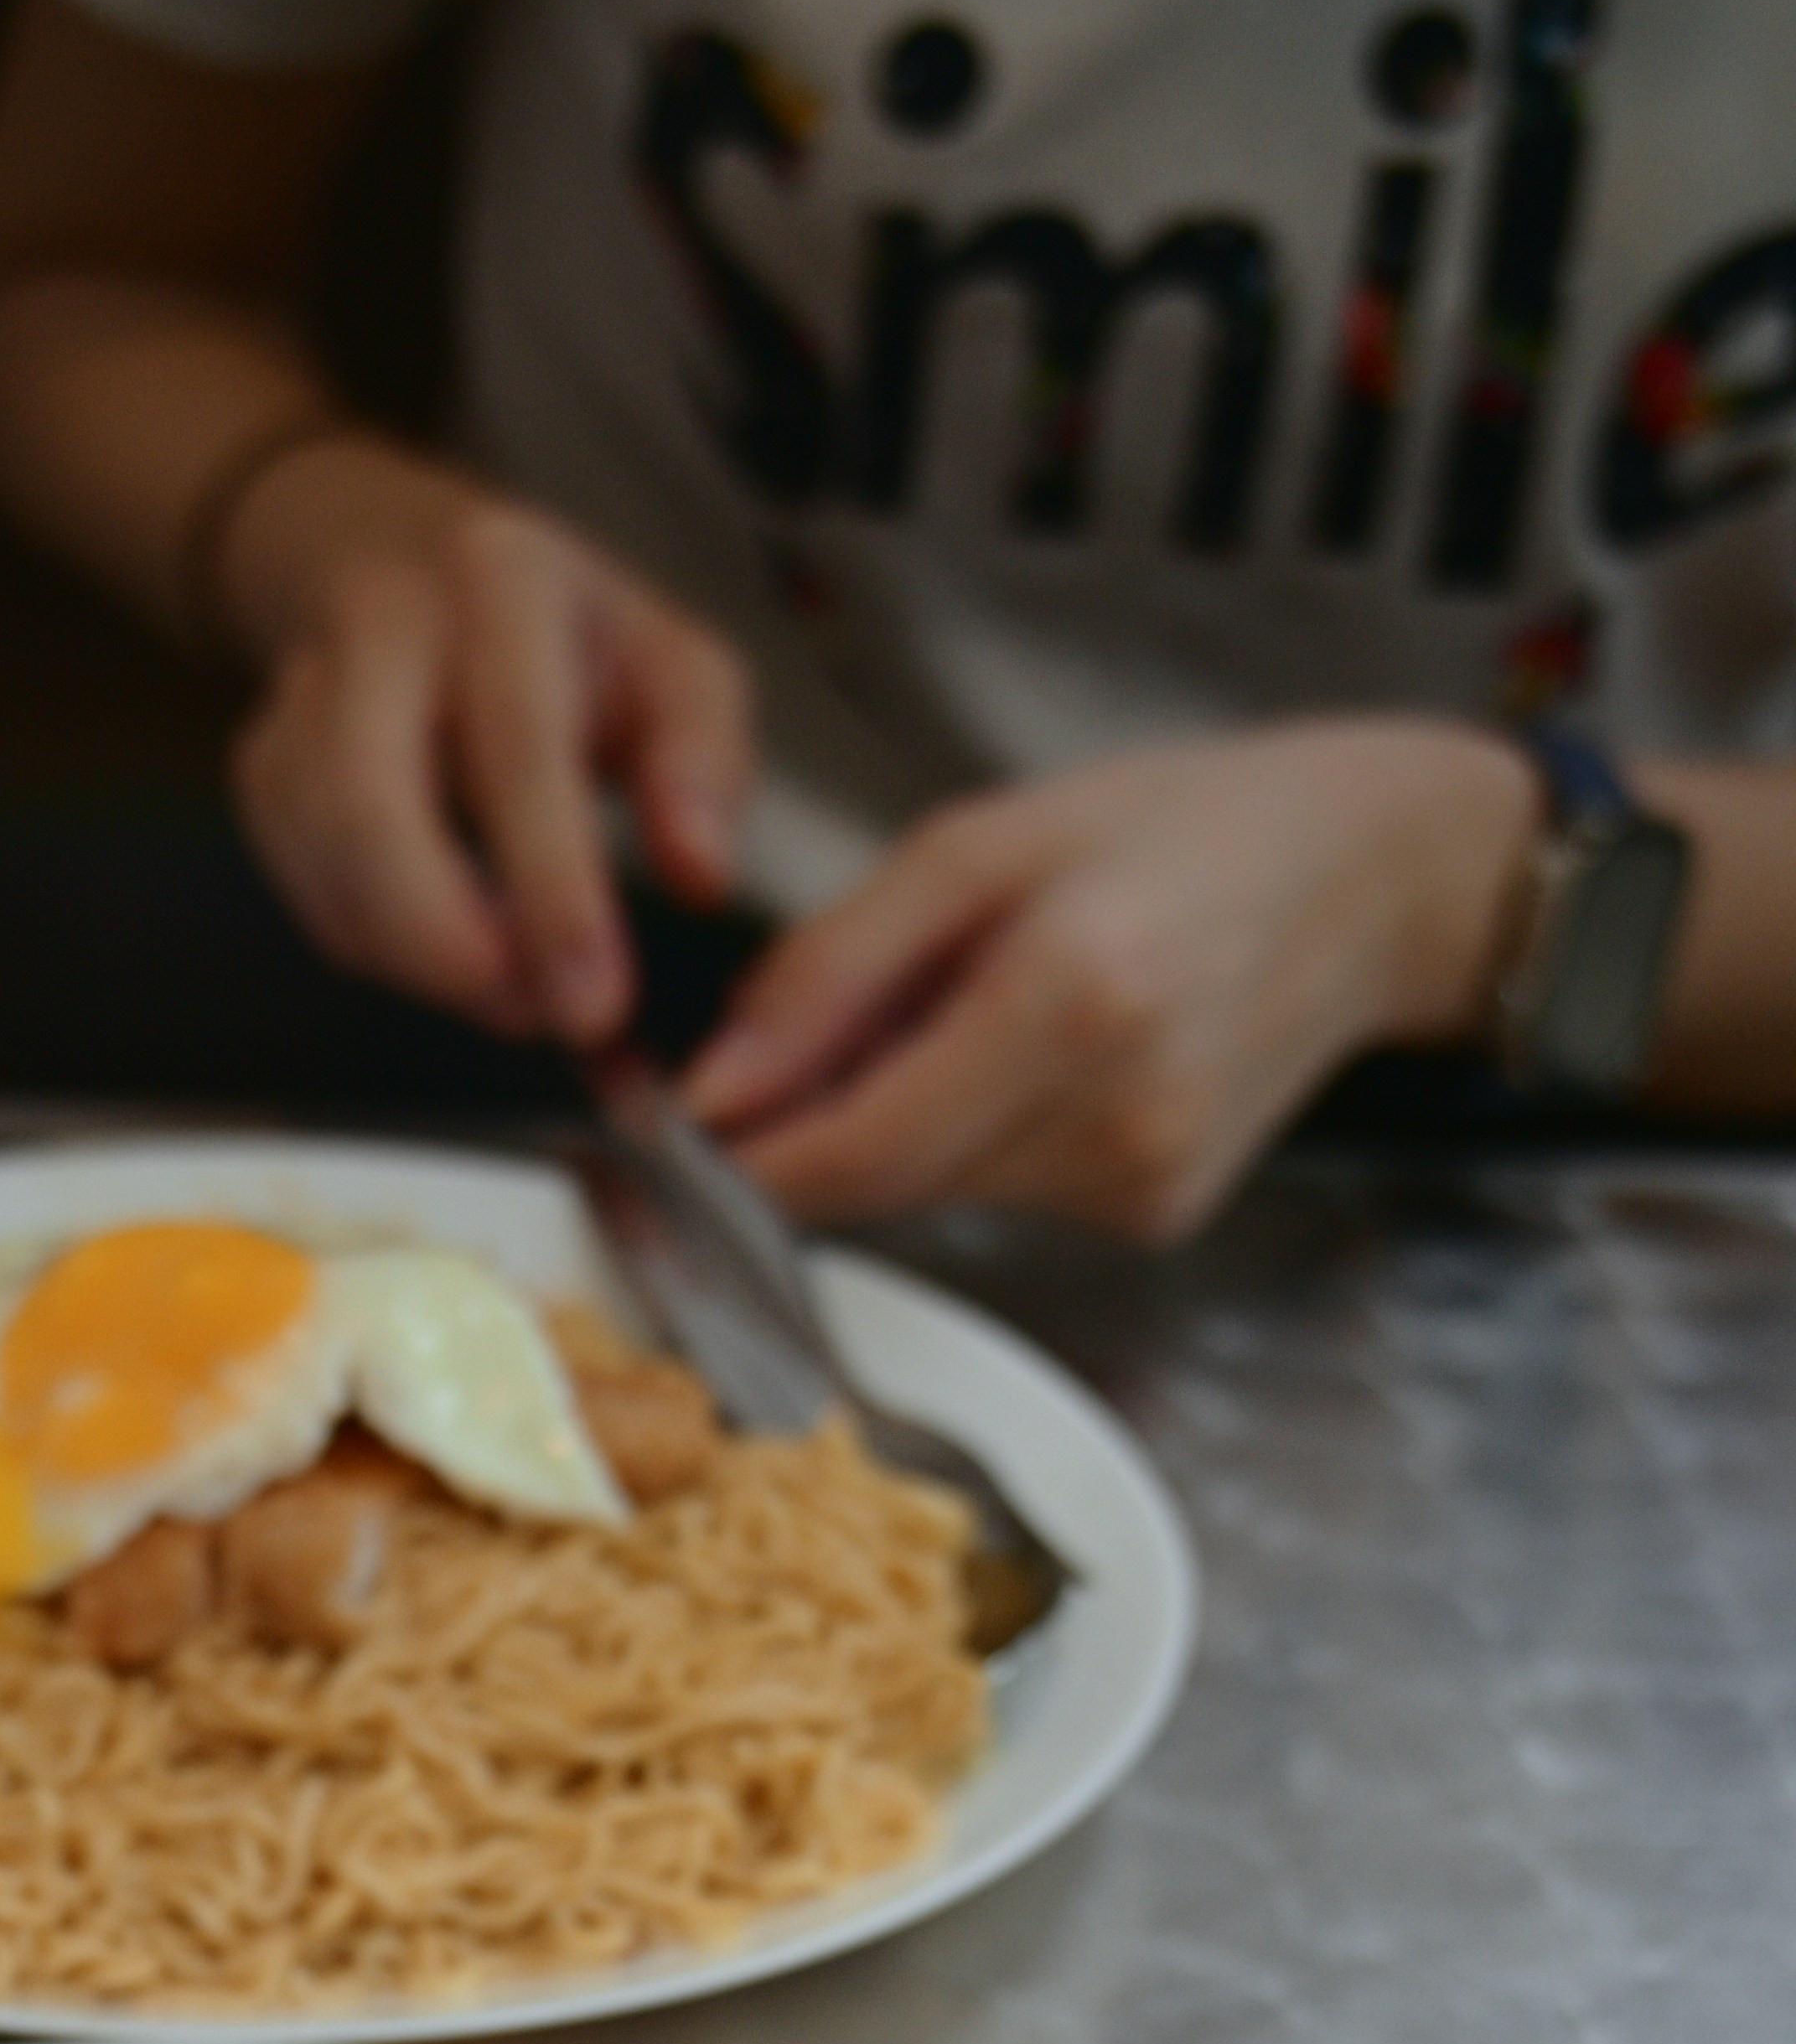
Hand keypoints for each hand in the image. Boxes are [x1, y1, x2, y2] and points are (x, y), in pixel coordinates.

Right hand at [220, 443, 754, 1047]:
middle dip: (441, 943)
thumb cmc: (556, 632)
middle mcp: (383, 625)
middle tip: (528, 1017)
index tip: (590, 1000)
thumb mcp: (673, 662)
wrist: (406, 562)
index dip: (551, 887)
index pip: (517, 746)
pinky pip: (303, 885)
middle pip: (368, 802)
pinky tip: (442, 947)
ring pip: (324, 857)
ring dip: (412, 957)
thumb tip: (699, 871)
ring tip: (509, 989)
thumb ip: (703, 762)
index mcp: (502, 580)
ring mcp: (303, 694)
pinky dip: (373, 943)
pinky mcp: (261, 764)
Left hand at [682, 721, 1541, 1239]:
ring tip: (963, 1013)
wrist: (1373, 882)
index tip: (669, 1125)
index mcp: (1073, 996)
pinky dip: (978, 1138)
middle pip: (882, 1186)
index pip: (849, 1150)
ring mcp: (1143, 1181)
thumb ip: (833, 969)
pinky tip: (1034, 1057)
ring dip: (900, 1126)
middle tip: (797, 1045)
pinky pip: (1005, 1196)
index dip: (740, 1156)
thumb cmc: (1184, 827)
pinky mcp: (1156, 1216)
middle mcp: (1116, 1113)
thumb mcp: (986, 839)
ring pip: (936, 1196)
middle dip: (810, 1131)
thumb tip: (715, 1086)